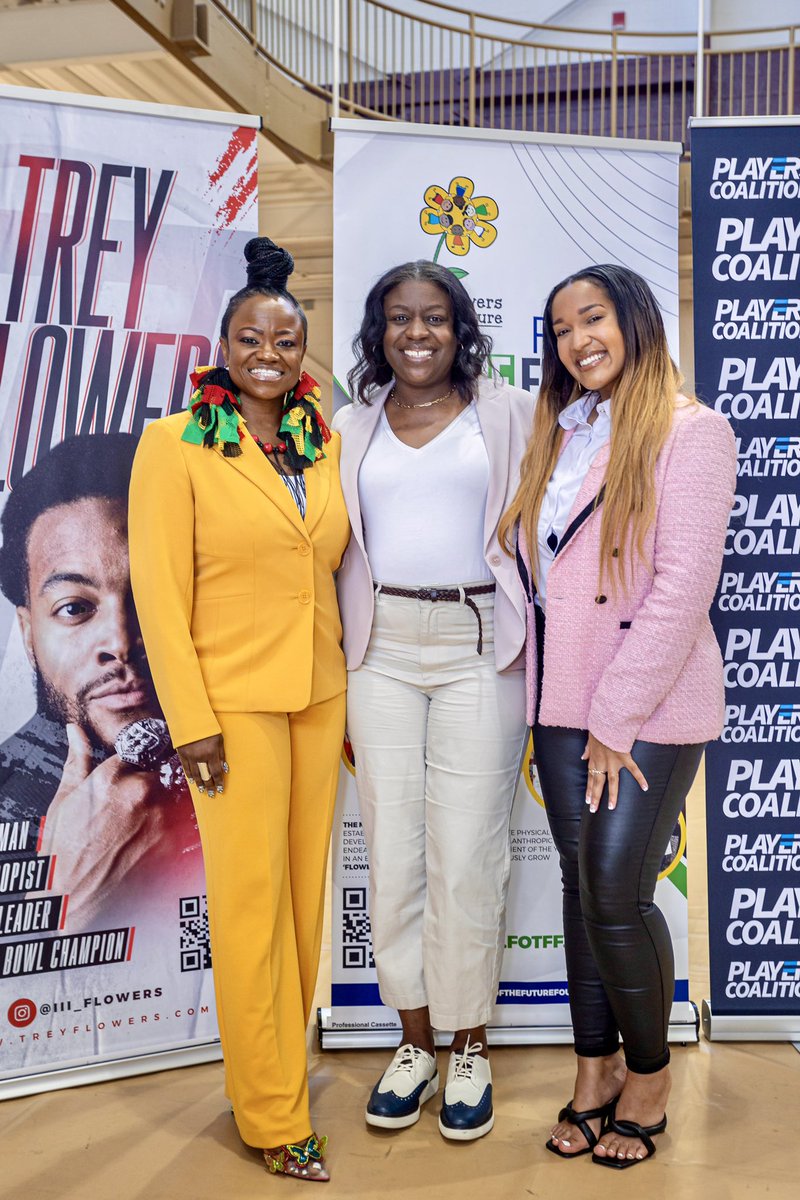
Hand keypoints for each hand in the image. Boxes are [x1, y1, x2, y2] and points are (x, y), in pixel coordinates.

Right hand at [42, 723, 196, 927]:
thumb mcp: (63, 802)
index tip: (137, 771)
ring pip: (174, 798)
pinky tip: (154, 845)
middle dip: (150, 788)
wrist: (74, 901)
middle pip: (159, 775)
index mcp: (110, 777)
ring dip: (165, 808)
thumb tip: (76, 732)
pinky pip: (185, 825)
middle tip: (133, 811)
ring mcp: (161, 818)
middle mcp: (139, 792)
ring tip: (141, 832)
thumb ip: (77, 762)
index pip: (137, 751)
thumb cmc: (64, 853)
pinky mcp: (174, 843)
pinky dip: (176, 831)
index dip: (136, 765)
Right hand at [176, 733, 227, 795]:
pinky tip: (192, 781)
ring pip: (195, 774)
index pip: (216, 772)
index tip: (221, 790)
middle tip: (212, 794)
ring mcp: (190, 756)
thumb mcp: (219, 739)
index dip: (219, 782)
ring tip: (202, 790)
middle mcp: (200, 757)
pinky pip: (186, 768)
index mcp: (211, 753)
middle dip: (209, 786)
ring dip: (199, 783)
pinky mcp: (182, 753)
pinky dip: (190, 775)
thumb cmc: (209, 728)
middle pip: (205, 776)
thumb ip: (222, 755)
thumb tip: (225, 769)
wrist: (190, 718)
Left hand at [582, 732, 648, 812]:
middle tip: (593, 809)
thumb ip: (587, 750)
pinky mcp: (624, 757)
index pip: (591, 778)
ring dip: (611, 795)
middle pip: (598, 784)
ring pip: (612, 782)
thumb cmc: (598, 729)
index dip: (589, 790)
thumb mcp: (589, 740)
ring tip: (611, 807)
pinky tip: (645, 787)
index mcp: (594, 760)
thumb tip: (582, 757)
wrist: (606, 722)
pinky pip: (633, 769)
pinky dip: (640, 778)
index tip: (587, 800)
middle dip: (595, 797)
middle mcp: (602, 764)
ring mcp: (613, 762)